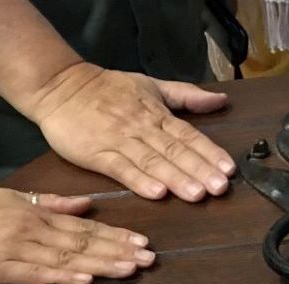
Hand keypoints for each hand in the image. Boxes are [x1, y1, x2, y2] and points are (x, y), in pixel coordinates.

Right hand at [0, 189, 153, 283]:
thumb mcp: (13, 197)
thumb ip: (50, 203)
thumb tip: (87, 204)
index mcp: (36, 213)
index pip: (85, 227)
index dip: (116, 236)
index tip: (143, 243)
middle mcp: (33, 230)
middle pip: (83, 242)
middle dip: (118, 251)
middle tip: (148, 259)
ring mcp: (17, 249)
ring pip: (67, 257)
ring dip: (101, 264)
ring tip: (130, 269)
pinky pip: (36, 273)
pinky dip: (62, 275)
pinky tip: (85, 279)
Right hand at [32, 63, 234, 201]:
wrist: (59, 86)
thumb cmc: (107, 89)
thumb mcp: (150, 85)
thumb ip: (186, 96)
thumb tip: (221, 100)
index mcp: (156, 113)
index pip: (188, 135)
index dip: (209, 152)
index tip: (229, 169)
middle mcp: (142, 128)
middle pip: (175, 150)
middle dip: (199, 169)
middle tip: (220, 188)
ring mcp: (119, 141)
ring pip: (152, 161)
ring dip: (176, 178)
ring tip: (197, 194)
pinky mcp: (97, 154)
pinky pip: (121, 169)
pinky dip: (139, 181)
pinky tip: (157, 193)